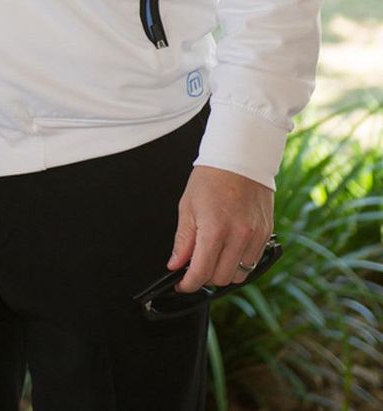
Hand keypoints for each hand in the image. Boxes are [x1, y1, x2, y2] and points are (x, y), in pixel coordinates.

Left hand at [168, 165, 273, 293]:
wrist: (240, 157)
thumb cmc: (210, 177)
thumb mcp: (188, 206)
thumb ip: (183, 240)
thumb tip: (175, 264)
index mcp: (214, 229)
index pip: (200, 272)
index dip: (188, 284)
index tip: (182, 284)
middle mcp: (237, 236)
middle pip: (221, 278)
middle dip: (205, 277)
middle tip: (195, 266)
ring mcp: (255, 237)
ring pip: (239, 275)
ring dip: (224, 272)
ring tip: (213, 257)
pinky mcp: (266, 234)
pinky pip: (253, 262)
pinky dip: (240, 262)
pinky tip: (230, 249)